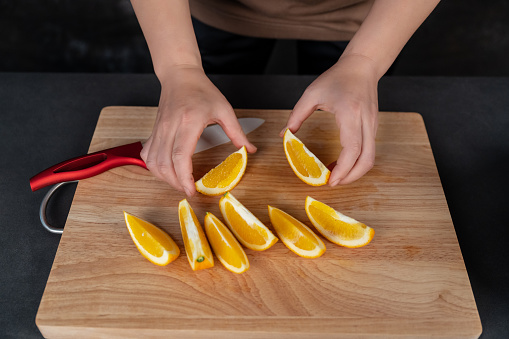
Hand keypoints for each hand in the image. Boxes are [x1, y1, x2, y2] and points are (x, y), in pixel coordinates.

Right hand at [141, 65, 256, 195]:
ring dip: (164, 178)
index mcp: (188, 122)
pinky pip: (148, 155)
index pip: (180, 156)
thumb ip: (237, 132)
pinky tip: (166, 171)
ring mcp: (159, 130)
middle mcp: (170, 127)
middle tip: (189, 191)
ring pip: (153, 162)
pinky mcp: (154, 131)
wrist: (180, 75)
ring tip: (179, 183)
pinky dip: (155, 168)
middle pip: (165, 164)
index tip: (191, 190)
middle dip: (175, 183)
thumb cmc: (201, 90)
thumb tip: (250, 150)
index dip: (184, 177)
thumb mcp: (224, 109)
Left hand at [281, 54, 378, 185]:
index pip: (352, 148)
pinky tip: (340, 164)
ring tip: (335, 176)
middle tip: (333, 184)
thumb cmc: (337, 77)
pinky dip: (356, 162)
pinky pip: (368, 151)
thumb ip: (297, 115)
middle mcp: (365, 122)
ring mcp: (372, 126)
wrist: (362, 66)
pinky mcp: (373, 128)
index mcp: (350, 113)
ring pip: (370, 158)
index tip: (331, 180)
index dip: (343, 169)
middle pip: (366, 160)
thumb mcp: (312, 93)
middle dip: (351, 177)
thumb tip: (284, 135)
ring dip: (354, 172)